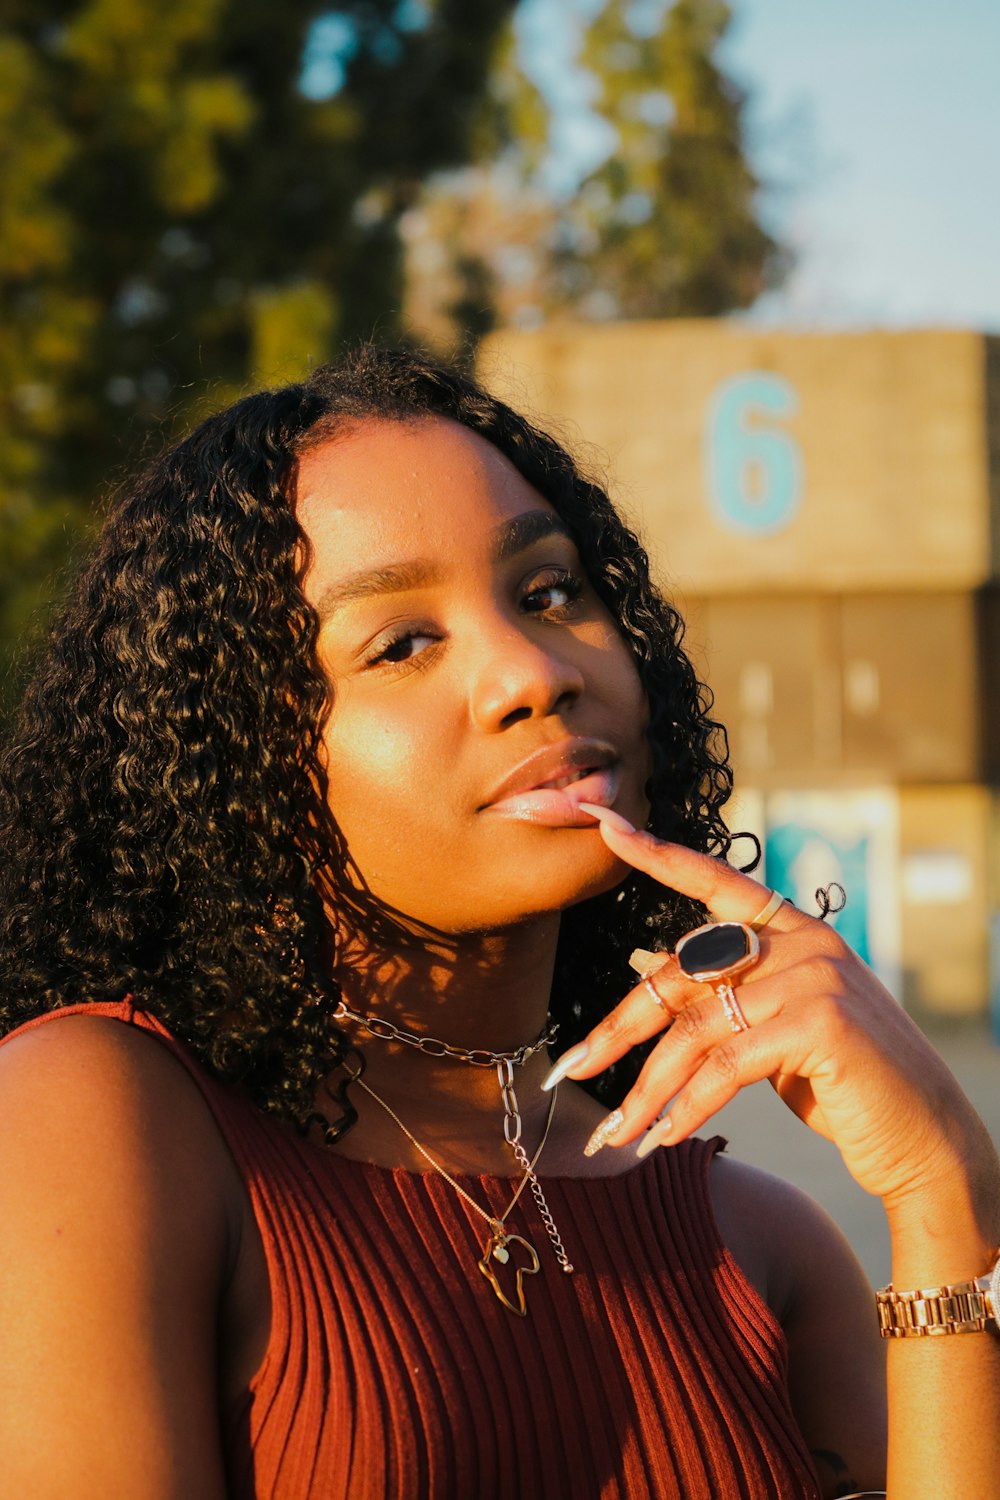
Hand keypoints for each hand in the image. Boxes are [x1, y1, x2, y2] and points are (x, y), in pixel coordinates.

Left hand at [555, 812, 990, 1217]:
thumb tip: (643, 965)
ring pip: (696, 1028)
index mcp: (793, 930)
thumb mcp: (776, 1029)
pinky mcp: (821, 1022)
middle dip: (620, 1028)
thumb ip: (724, 994)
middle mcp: (804, 941)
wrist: (926, 1141)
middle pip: (682, 973)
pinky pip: (725, 1064)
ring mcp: (816, 976)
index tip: (605, 824)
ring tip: (618, 1133)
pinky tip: (665, 1138)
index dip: (657, 854)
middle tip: (570, 1070)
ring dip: (648, 1089)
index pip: (714, 880)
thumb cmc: (843, 1085)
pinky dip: (687, 1106)